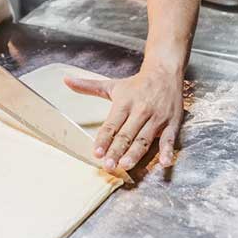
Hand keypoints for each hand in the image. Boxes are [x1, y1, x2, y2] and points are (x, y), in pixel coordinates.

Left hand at [64, 64, 183, 171]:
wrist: (164, 72)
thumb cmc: (136, 84)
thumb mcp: (112, 85)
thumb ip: (88, 86)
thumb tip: (65, 80)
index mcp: (124, 102)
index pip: (112, 124)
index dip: (104, 139)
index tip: (96, 152)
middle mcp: (140, 110)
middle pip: (127, 134)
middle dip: (117, 150)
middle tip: (108, 165)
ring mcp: (156, 118)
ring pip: (144, 139)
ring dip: (136, 153)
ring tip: (125, 165)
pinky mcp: (172, 124)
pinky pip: (169, 139)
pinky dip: (168, 151)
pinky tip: (164, 163)